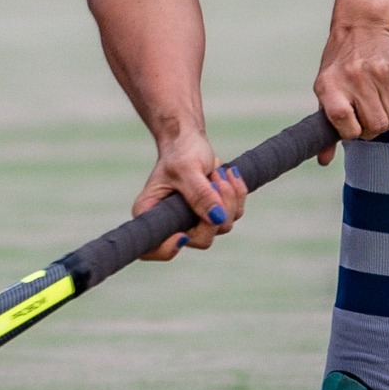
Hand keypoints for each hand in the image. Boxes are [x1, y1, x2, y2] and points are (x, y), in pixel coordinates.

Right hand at [132, 127, 246, 260]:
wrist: (190, 140)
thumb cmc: (180, 152)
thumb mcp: (186, 168)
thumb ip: (199, 194)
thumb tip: (217, 218)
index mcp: (151, 214)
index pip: (152, 249)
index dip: (168, 249)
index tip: (182, 235)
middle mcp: (172, 223)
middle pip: (201, 239)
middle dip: (215, 209)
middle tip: (216, 180)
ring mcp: (195, 222)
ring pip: (222, 226)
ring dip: (228, 196)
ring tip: (219, 172)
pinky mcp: (214, 214)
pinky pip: (235, 214)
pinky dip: (237, 193)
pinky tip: (229, 173)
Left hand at [315, 20, 388, 140]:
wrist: (362, 26)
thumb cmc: (340, 64)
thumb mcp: (324, 90)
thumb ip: (325, 126)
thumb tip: (324, 161)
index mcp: (331, 86)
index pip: (347, 128)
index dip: (352, 133)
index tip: (351, 125)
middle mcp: (356, 78)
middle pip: (377, 126)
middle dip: (373, 129)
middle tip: (367, 117)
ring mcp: (382, 73)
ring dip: (388, 119)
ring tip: (377, 104)